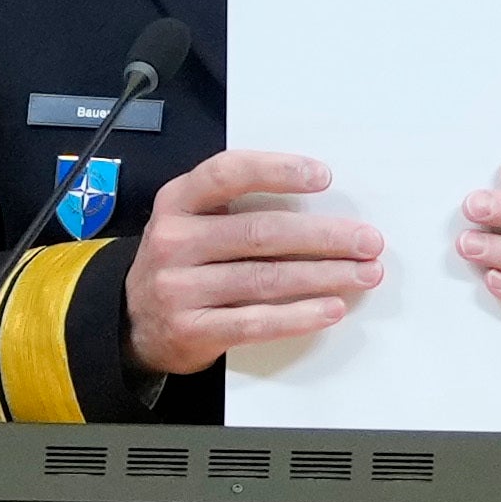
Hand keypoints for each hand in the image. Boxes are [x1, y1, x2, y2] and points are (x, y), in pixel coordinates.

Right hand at [122, 148, 381, 373]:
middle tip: (367, 241)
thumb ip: (236, 207)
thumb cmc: (181, 263)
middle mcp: (174, 241)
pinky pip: (255, 322)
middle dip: (324, 237)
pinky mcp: (191, 330)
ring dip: (324, 276)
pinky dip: (299, 316)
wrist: (133, 322)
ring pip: (266, 278)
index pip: (229, 173)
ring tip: (363, 274)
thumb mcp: (191, 221)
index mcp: (178, 201)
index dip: (278, 171)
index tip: (323, 177)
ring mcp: (179, 288)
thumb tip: (319, 207)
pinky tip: (331, 309)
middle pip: (261, 232)